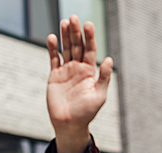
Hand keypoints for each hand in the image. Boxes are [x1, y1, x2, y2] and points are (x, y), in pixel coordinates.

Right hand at [46, 15, 112, 152]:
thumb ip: (104, 77)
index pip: (90, 50)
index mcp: (89, 71)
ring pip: (65, 49)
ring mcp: (66, 71)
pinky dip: (53, 49)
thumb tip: (108, 59)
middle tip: (74, 17)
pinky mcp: (54, 76)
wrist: (70, 124)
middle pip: (77, 46)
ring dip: (65, 36)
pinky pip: (53, 59)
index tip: (88, 25)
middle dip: (76, 32)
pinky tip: (53, 38)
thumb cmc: (87, 112)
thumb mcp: (99, 95)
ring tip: (64, 22)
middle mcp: (78, 68)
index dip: (89, 37)